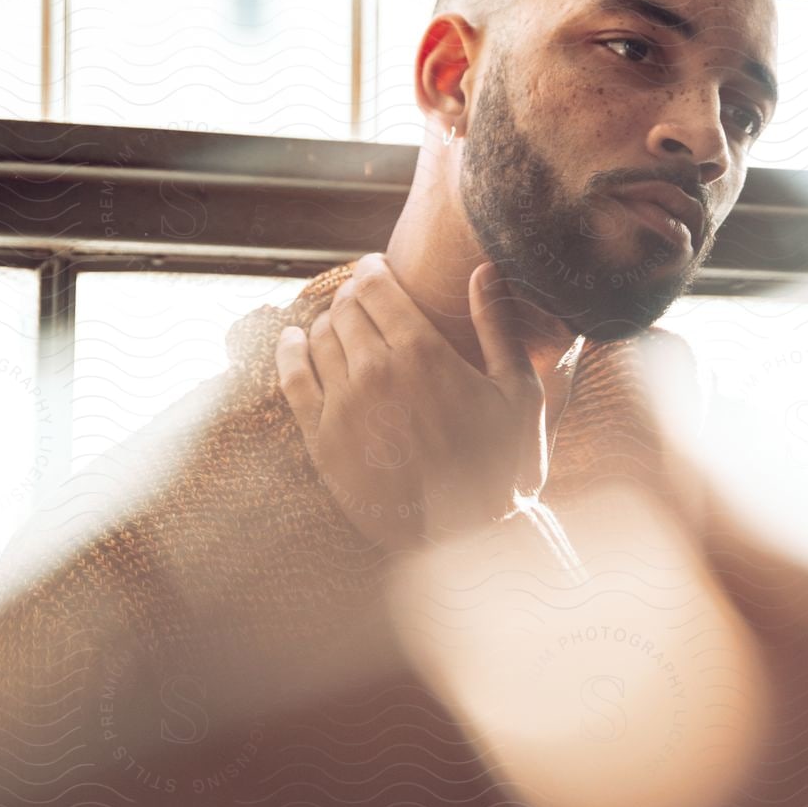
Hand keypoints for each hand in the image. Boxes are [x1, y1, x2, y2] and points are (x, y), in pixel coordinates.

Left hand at [274, 254, 547, 550]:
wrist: (467, 538)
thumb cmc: (502, 466)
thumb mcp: (519, 392)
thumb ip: (496, 325)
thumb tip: (483, 269)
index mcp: (422, 351)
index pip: (376, 286)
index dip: (373, 270)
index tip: (376, 268)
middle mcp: (375, 371)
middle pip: (345, 308)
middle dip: (353, 294)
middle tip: (363, 297)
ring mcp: (343, 406)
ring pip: (318, 337)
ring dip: (327, 321)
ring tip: (339, 322)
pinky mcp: (322, 440)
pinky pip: (292, 379)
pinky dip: (288, 352)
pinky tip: (292, 341)